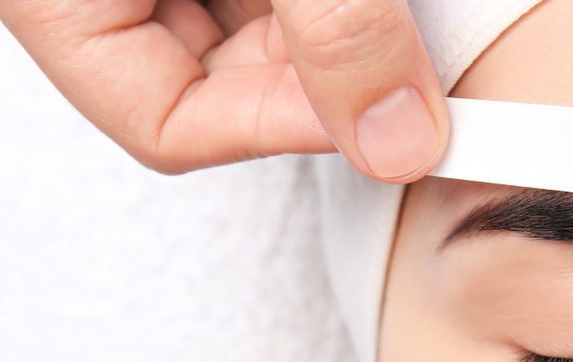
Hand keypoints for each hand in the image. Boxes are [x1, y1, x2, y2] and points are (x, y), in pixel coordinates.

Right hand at [0, 0, 448, 180]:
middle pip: (229, 85)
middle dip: (322, 73)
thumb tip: (398, 137)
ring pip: (263, 38)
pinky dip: (339, 0)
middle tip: (404, 49)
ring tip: (393, 12)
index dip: (279, 127)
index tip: (375, 112)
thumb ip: (328, 21)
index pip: (168, 125)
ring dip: (337, 30)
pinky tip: (386, 0)